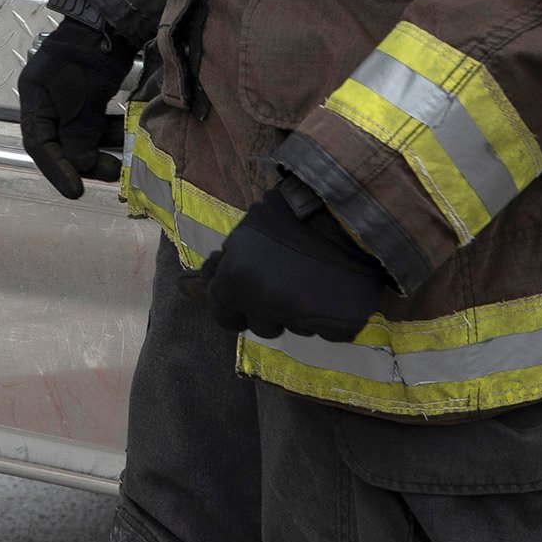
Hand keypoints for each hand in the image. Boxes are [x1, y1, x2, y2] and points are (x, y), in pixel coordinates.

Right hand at [18, 16, 137, 198]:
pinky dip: (110, 129)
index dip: (56, 170)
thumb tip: (80, 167)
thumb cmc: (92, 51)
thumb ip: (79, 133)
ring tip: (125, 157)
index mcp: (36, 95)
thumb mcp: (85, 95)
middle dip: (86, 160)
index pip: (39, 143)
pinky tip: (128, 134)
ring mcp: (70, 93)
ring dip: (101, 146)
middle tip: (113, 172)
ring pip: (82, 132)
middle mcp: (48, 96)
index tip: (76, 191)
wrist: (112, 15)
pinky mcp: (91, 89)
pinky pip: (96, 119)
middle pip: (61, 141)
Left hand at [203, 178, 390, 340]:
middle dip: (270, 309)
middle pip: (261, 326)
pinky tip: (336, 288)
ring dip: (301, 312)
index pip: (222, 315)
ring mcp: (305, 318)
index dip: (234, 306)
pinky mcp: (341, 326)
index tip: (248, 296)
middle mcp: (266, 303)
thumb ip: (223, 264)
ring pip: (296, 328)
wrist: (348, 210)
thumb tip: (193, 285)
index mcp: (237, 280)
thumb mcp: (246, 231)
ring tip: (315, 278)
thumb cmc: (290, 215)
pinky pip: (329, 331)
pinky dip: (332, 316)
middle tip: (289, 280)